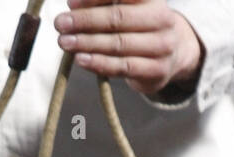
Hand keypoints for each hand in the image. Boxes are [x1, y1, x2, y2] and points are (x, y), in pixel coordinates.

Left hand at [55, 0, 202, 96]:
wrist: (173, 53)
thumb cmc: (140, 25)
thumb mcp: (129, 6)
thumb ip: (104, 4)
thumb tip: (72, 4)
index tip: (71, 2)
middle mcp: (162, 18)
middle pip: (118, 18)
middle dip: (85, 20)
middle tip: (61, 23)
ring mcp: (161, 47)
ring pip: (119, 44)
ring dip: (87, 43)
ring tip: (65, 42)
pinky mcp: (156, 71)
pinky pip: (123, 67)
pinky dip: (99, 63)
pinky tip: (81, 59)